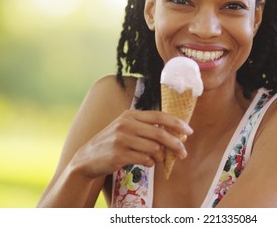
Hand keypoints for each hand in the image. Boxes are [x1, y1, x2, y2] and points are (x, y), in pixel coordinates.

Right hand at [70, 109, 192, 177]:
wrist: (88, 158)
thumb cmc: (113, 142)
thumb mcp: (126, 128)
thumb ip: (147, 128)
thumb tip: (175, 135)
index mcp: (130, 115)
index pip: (159, 116)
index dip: (176, 123)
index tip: (188, 131)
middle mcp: (126, 124)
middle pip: (160, 133)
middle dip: (175, 144)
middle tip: (184, 153)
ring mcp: (121, 139)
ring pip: (154, 148)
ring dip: (160, 157)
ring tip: (158, 159)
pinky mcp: (119, 155)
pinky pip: (144, 159)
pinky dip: (150, 163)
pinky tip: (146, 162)